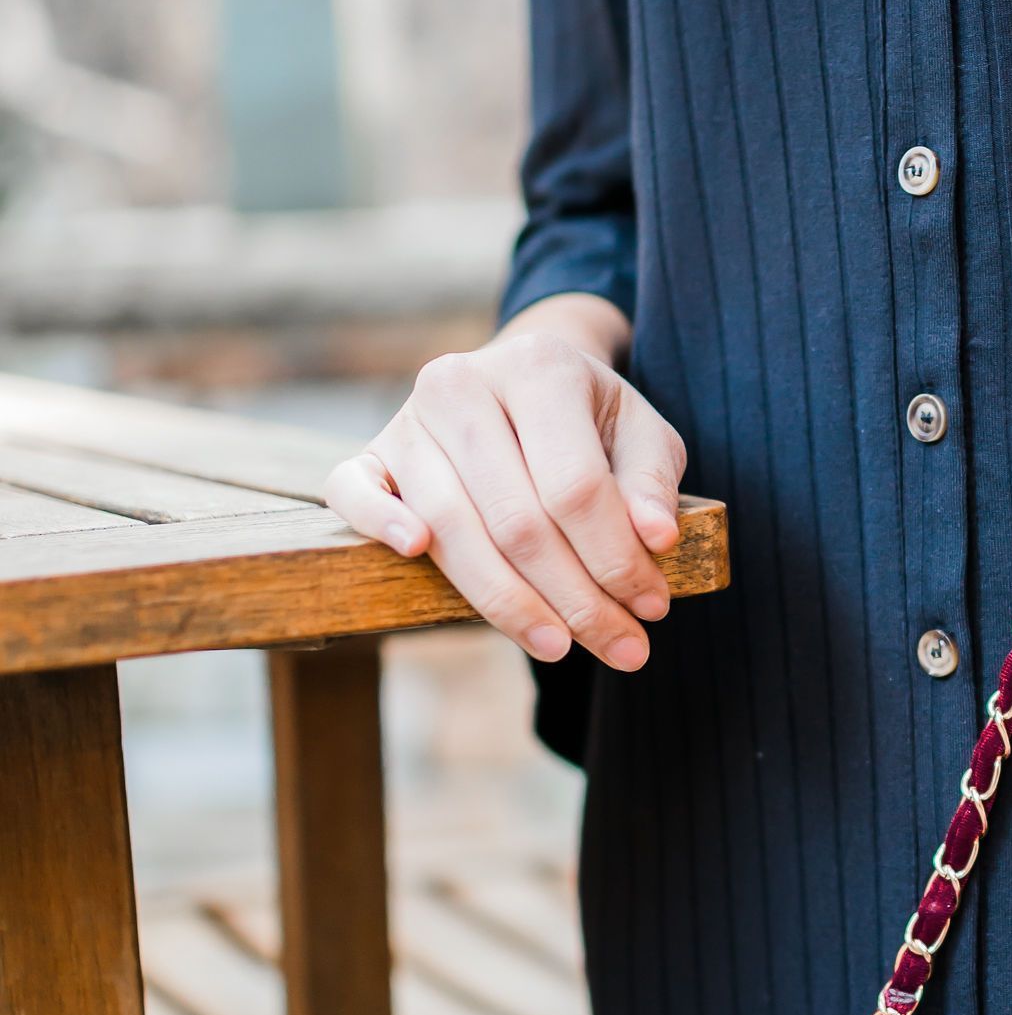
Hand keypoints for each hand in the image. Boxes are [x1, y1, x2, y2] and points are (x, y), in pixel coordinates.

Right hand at [325, 294, 686, 669]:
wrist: (520, 381)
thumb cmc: (588, 419)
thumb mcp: (641, 435)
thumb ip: (652, 483)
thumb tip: (656, 540)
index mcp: (538, 367)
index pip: (576, 486)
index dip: (616, 559)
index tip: (653, 608)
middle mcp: (462, 384)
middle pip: (516, 520)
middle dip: (574, 598)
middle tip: (621, 647)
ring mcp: (408, 419)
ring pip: (451, 528)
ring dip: (510, 602)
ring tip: (561, 646)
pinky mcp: (370, 452)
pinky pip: (352, 492)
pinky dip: (378, 523)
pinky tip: (416, 553)